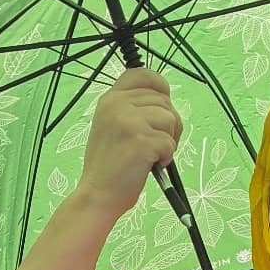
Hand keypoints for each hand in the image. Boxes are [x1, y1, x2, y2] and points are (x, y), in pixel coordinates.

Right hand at [76, 68, 180, 221]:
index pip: (142, 74)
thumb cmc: (110, 166)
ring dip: (169, 140)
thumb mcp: (112, 126)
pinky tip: (150, 165)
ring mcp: (128, 120)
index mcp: (110, 99)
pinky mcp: (140, 139)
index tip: (163, 102)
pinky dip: (167, 157)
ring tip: (151, 154)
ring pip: (171, 119)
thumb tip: (163, 100)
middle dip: (169, 124)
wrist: (98, 194)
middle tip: (155, 144)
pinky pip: (170, 142)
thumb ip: (131, 109)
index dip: (159, 86)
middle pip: (164, 101)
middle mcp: (117, 104)